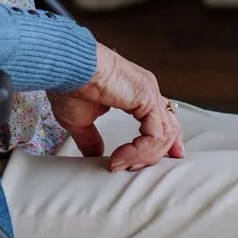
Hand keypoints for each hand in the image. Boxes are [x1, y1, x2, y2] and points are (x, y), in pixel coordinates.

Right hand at [50, 44, 184, 171]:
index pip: (160, 119)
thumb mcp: (81, 119)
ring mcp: (150, 93)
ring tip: (120, 164)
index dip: (162, 142)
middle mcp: (147, 91)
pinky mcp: (148, 98)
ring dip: (143, 156)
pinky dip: (140, 151)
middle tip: (133, 169)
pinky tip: (120, 157)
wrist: (68, 68)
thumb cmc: (70, 84)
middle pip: (169, 128)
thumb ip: (91, 138)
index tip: (153, 160)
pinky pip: (155, 135)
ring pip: (164, 135)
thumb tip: (95, 155)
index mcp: (135, 92)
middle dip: (158, 153)